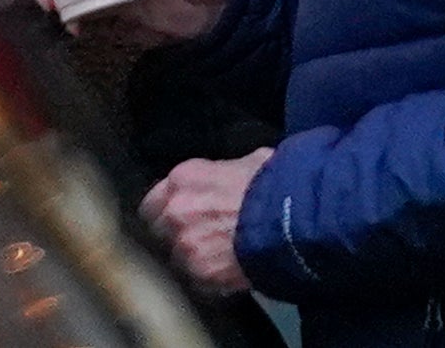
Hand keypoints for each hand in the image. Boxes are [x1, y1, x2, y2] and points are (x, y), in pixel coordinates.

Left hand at [141, 149, 274, 295]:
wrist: (293, 222)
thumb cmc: (276, 187)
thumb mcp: (249, 162)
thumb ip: (223, 173)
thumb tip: (230, 176)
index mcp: (183, 179)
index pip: (152, 201)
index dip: (165, 211)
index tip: (177, 217)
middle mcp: (176, 211)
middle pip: (159, 231)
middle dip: (175, 235)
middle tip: (199, 238)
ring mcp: (186, 245)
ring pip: (176, 259)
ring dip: (192, 259)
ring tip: (216, 257)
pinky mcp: (201, 273)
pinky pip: (196, 281)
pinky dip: (208, 279)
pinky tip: (226, 272)